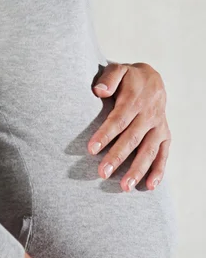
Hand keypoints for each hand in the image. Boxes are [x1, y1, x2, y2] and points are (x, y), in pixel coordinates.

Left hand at [88, 62, 170, 191]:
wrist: (152, 78)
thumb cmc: (128, 78)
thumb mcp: (118, 69)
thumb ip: (108, 78)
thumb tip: (99, 91)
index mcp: (134, 100)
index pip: (118, 120)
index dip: (105, 135)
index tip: (91, 149)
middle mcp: (148, 115)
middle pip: (132, 138)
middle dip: (118, 157)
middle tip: (102, 173)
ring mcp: (158, 126)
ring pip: (149, 150)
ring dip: (137, 169)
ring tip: (124, 187)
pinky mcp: (165, 135)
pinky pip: (163, 154)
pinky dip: (158, 171)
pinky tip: (149, 187)